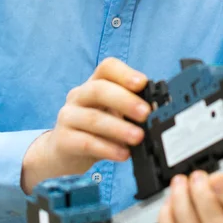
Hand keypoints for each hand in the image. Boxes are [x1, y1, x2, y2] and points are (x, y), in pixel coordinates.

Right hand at [21, 57, 148, 193]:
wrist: (63, 152)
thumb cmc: (96, 129)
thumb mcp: (113, 114)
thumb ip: (131, 110)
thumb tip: (159, 112)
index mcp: (94, 84)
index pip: (107, 68)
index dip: (125, 73)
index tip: (143, 83)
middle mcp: (79, 96)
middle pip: (99, 90)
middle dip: (125, 100)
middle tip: (146, 113)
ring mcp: (68, 117)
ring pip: (93, 118)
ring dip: (119, 128)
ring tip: (138, 137)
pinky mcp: (63, 140)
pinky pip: (86, 142)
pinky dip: (107, 148)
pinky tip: (123, 154)